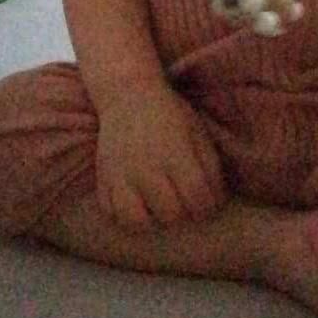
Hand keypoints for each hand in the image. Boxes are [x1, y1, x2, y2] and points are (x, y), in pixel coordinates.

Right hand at [96, 85, 227, 229]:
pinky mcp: (102, 179)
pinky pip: (111, 213)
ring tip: (158, 208)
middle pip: (170, 215)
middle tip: (183, 202)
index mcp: (175, 155)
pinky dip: (124, 215)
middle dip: (183, 214)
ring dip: (152, 220)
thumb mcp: (198, 134)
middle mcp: (146, 169)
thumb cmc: (171, 115)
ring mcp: (120, 176)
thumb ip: (210, 168)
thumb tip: (215, 202)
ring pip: (136, 221)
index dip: (207, 208)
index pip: (197, 199)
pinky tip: (137, 203)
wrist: (128, 95)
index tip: (206, 203)